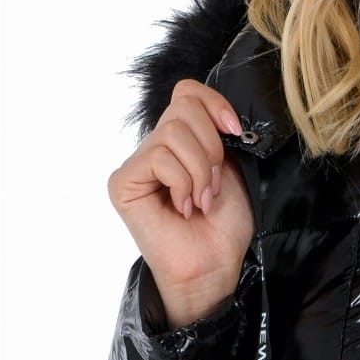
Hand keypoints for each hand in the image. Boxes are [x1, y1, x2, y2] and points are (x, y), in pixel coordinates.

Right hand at [107, 79, 253, 327]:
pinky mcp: (123, 182)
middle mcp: (154, 147)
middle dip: (211, 147)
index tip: (236, 131)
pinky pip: (158, 157)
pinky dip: (181, 183)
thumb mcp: (230, 169)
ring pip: (172, 132)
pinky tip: (183, 207)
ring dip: (199, 169)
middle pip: (183, 107)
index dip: (214, 104)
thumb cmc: (222, 226)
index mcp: (181, 141)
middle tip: (214, 185)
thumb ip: (218, 134)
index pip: (187, 92)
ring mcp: (136, 164)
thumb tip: (216, 111)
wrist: (213, 266)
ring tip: (201, 200)